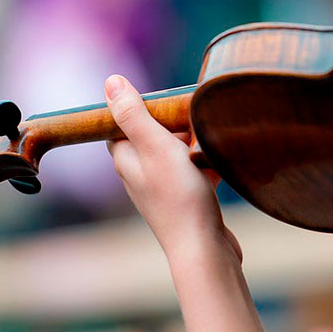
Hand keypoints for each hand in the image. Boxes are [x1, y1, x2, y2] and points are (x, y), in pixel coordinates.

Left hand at [105, 75, 241, 263]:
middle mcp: (139, 177)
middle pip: (152, 137)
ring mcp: (162, 192)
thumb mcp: (155, 146)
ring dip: (193, 145)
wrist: (204, 250)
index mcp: (126, 162)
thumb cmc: (179, 198)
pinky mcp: (186, 203)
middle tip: (193, 122)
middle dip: (173, 126)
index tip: (168, 106)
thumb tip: (110, 81)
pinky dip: (206, 166)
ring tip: (209, 141)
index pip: (124, 125)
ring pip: (175, 155)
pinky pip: (194, 174)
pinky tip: (221, 164)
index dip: (144, 110)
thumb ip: (133, 114)